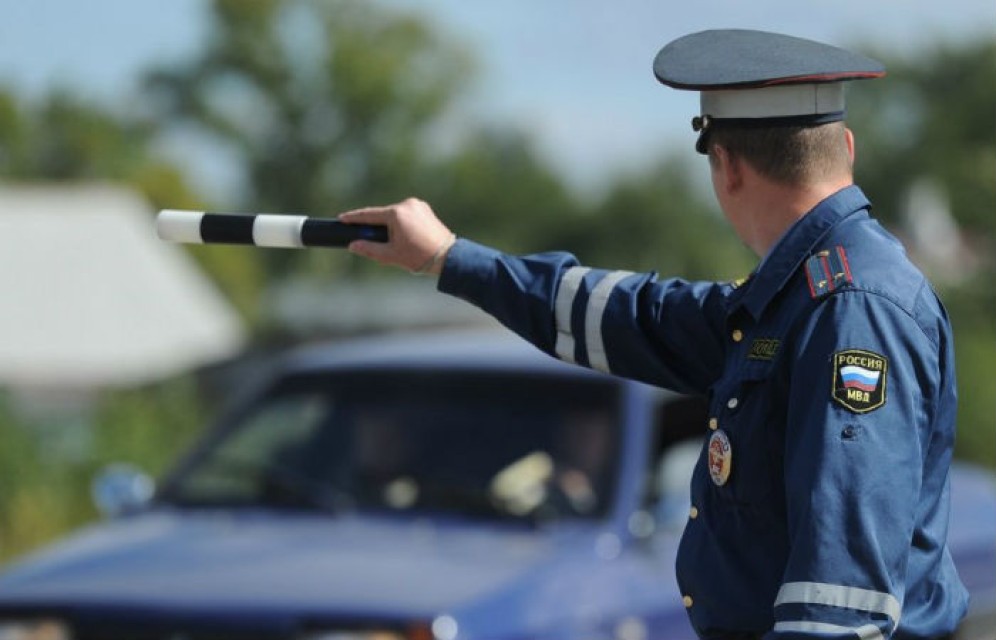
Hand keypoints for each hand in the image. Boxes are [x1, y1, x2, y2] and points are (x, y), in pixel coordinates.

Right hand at [338, 198, 454, 274]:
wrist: (447, 257)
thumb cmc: (419, 257)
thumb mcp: (390, 255)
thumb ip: (369, 249)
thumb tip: (353, 245)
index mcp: (397, 213)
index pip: (369, 214)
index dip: (354, 218)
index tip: (342, 218)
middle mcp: (407, 204)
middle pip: (383, 215)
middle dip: (376, 226)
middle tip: (370, 240)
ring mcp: (418, 205)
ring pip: (395, 215)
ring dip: (390, 226)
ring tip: (397, 244)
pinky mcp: (425, 209)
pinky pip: (406, 215)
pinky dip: (401, 224)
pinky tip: (405, 237)